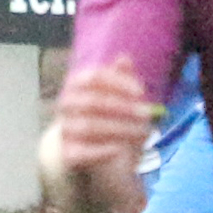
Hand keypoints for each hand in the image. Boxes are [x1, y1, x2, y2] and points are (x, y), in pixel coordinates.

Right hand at [57, 57, 153, 212]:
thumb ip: (121, 79)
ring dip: (120, 129)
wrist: (90, 154)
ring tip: (143, 132)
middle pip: (93, 102)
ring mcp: (65, 129)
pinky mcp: (68, 154)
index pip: (94, 77)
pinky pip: (82, 152)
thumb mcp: (118, 98)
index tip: (141, 91)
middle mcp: (66, 105)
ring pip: (89, 127)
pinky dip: (102, 150)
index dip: (118, 82)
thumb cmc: (108, 118)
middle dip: (124, 108)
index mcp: (75, 85)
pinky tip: (120, 149)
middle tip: (148, 114)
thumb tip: (124, 59)